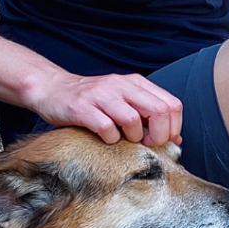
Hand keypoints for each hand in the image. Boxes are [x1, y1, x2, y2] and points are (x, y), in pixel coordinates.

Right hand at [32, 72, 182, 145]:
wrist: (52, 89)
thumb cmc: (93, 101)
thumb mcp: (124, 101)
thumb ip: (149, 115)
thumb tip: (176, 139)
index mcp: (136, 83)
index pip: (172, 104)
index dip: (173, 127)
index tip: (163, 140)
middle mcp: (121, 85)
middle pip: (158, 111)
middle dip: (158, 135)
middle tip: (147, 144)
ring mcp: (102, 95)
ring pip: (133, 120)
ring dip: (133, 138)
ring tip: (124, 140)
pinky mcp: (82, 108)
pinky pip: (106, 128)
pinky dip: (110, 139)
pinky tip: (106, 138)